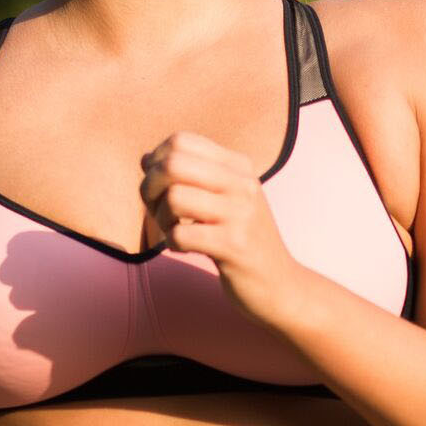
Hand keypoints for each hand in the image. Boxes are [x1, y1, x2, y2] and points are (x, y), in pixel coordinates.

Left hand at [139, 130, 304, 327]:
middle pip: (173, 164)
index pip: (181, 141)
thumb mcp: (225, 198)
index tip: (161, 187)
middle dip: (151, 188)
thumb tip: (145, 158)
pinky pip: (181, 234)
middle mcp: (242, 183)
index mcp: (239, 166)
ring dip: (162, 218)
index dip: (157, 162)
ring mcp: (240, 214)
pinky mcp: (234, 245)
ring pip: (174, 197)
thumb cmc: (242, 240)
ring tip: (175, 230)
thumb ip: (190, 176)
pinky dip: (173, 243)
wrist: (280, 284)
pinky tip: (185, 248)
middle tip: (158, 210)